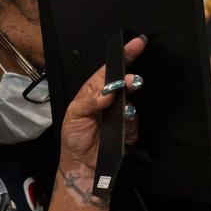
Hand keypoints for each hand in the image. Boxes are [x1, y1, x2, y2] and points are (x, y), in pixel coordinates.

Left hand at [57, 35, 146, 173]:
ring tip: (131, 90)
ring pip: (133, 96)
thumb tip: (107, 90)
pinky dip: (133, 115)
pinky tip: (126, 116)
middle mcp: (109, 99)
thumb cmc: (74, 138)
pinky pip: (136, 116)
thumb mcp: (74, 116)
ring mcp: (122, 112)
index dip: (122, 56)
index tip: (136, 44)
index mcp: (93, 92)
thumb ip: (89, 101)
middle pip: (124, 80)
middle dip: (130, 75)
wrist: (84, 166)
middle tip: (133, 79)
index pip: (108, 70)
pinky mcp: (131, 127)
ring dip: (132, 93)